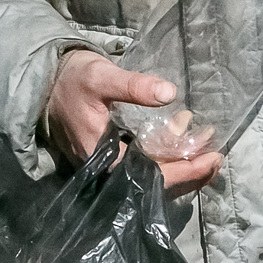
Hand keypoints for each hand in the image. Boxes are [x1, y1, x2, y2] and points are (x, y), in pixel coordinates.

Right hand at [44, 49, 220, 191]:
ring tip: (208, 154)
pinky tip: (184, 148)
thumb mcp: (102, 77)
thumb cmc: (72, 80)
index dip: (187, 170)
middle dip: (191, 173)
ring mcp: (109, 167)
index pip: (153, 176)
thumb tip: (169, 92)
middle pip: (157, 185)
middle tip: (218, 158)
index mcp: (106, 157)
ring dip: (182, 169)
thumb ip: (134, 86)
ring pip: (151, 179)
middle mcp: (107, 170)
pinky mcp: (111, 159)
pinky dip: (168, 162)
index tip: (213, 159)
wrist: (44, 84)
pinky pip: (144, 169)